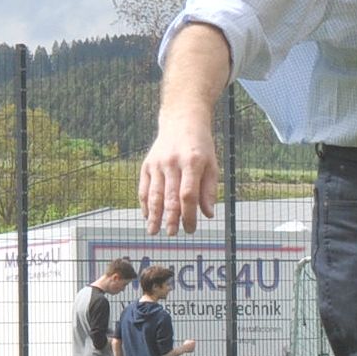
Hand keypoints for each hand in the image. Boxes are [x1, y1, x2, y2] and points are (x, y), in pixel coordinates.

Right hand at [141, 104, 220, 234]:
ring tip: (153, 231)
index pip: (188, 195)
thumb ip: (209, 190)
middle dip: (170, 218)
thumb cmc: (201, 147)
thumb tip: (208, 214)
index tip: (190, 229)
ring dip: (153, 215)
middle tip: (171, 234)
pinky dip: (144, 203)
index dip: (189, 215)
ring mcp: (157, 163)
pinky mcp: (146, 164)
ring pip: (154, 194)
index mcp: (192, 163)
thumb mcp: (212, 165)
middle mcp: (172, 163)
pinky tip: (147, 216)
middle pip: (170, 196)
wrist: (182, 121)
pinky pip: (144, 187)